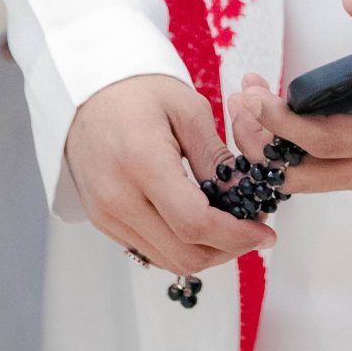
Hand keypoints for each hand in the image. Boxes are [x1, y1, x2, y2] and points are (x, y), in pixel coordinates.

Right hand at [64, 73, 276, 276]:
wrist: (85, 92)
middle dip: (228, 249)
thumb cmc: (137, 90)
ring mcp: (106, 214)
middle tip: (254, 230)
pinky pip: (149, 250)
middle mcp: (117, 197)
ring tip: (230, 226)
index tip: (265, 232)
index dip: (237, 236)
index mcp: (141, 162)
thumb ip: (216, 158)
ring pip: (168, 260)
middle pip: (183, 253)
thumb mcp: (187, 109)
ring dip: (206, 252)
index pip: (195, 223)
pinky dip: (180, 246)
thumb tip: (246, 196)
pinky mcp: (103, 221)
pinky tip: (200, 224)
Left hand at [227, 0, 351, 197]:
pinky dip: (289, 152)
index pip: (325, 142)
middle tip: (241, 96)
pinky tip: (273, 119)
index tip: (257, 95)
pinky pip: (320, 174)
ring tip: (249, 102)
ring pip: (306, 180)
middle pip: (301, 174)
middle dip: (260, 141)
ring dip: (270, 148)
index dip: (282, 123)